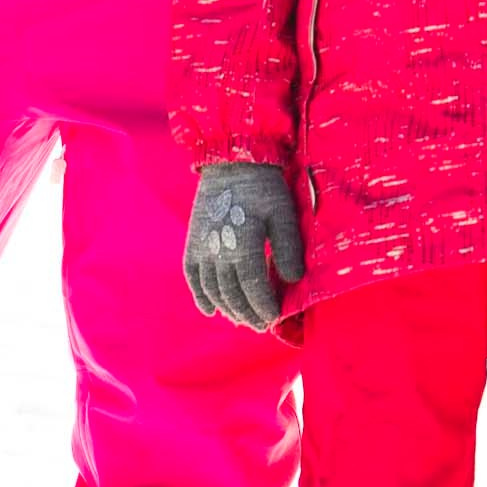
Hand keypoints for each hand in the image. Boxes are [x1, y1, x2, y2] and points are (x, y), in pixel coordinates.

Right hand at [183, 161, 302, 328]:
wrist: (232, 160)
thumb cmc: (264, 187)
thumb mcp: (283, 214)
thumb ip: (288, 249)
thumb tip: (293, 280)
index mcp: (243, 246)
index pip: (253, 289)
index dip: (264, 308)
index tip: (276, 319)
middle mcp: (217, 252)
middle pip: (232, 295)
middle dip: (248, 314)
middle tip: (262, 326)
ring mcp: (201, 248)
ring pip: (212, 290)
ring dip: (228, 309)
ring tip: (243, 320)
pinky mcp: (192, 242)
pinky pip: (192, 277)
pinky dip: (199, 297)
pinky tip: (210, 311)